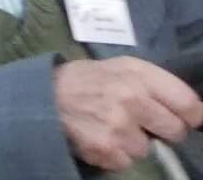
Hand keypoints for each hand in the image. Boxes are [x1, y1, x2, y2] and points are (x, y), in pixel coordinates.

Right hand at [54, 57, 202, 172]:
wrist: (41, 95)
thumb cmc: (86, 80)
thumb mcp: (119, 67)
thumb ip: (155, 83)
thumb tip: (194, 108)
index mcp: (138, 75)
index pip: (188, 103)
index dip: (191, 114)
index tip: (186, 118)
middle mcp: (132, 99)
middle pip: (175, 130)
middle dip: (162, 129)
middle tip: (142, 122)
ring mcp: (119, 126)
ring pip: (148, 149)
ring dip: (133, 143)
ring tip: (110, 127)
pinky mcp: (106, 148)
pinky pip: (126, 161)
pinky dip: (115, 154)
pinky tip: (99, 137)